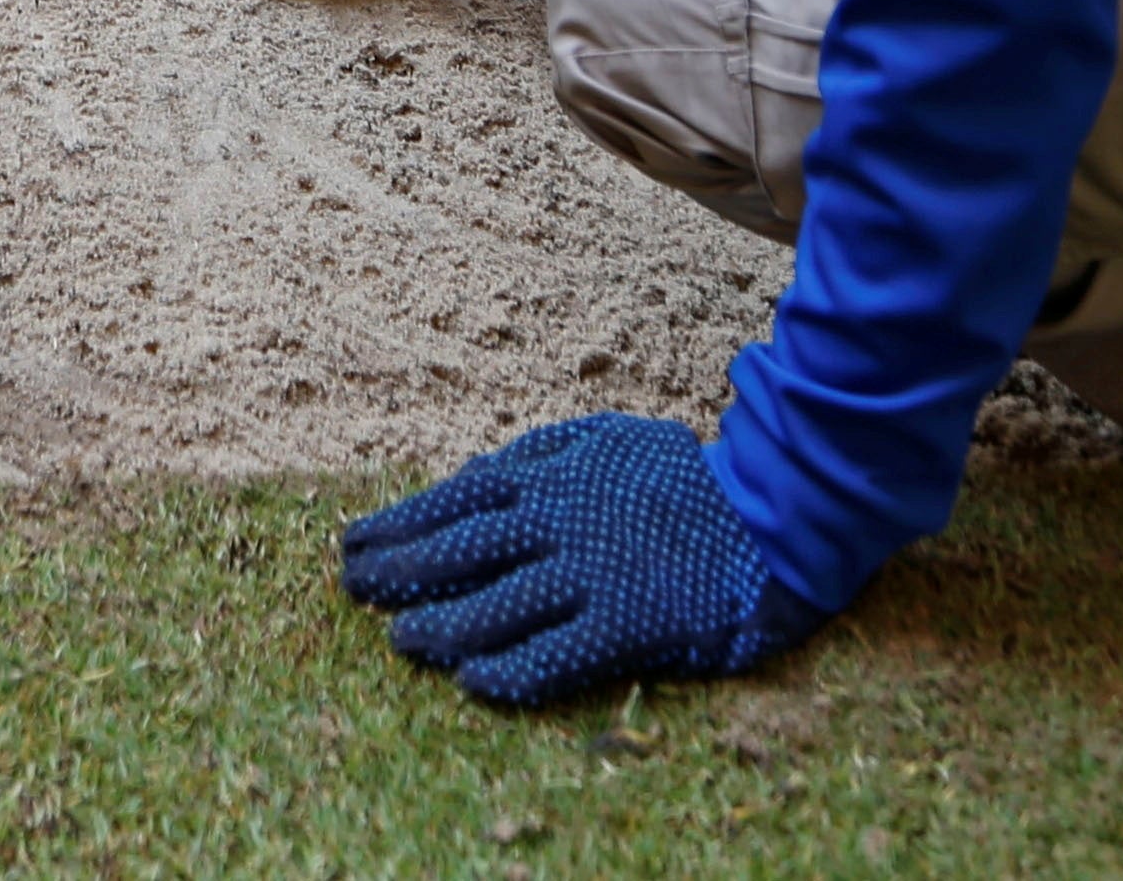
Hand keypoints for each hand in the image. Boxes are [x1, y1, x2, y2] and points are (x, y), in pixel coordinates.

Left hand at [337, 414, 822, 707]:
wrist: (769, 508)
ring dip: (443, 624)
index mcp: (550, 477)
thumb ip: (537, 460)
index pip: (455, 502)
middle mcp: (559, 522)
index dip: (400, 523)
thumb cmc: (680, 476)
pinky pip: (557, 651)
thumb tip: (472, 477)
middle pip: (461, 550)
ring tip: (402, 639)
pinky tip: (474, 681)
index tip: (354, 541)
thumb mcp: (602, 441)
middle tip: (353, 589)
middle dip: (400, 570)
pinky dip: (512, 667)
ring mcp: (592, 572)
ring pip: (497, 604)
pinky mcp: (628, 621)